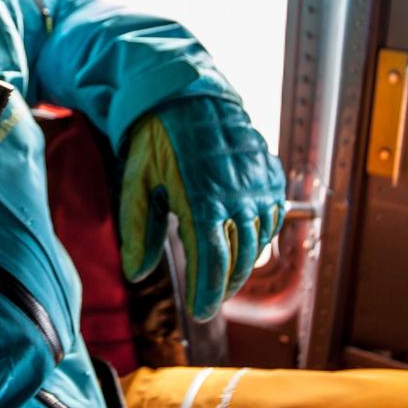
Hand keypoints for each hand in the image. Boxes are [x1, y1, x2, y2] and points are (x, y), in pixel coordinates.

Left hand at [118, 96, 284, 321]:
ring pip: (258, 242)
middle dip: (224, 286)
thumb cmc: (157, 140)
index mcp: (204, 202)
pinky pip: (272, 217)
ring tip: (224, 276)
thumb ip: (137, 232)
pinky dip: (259, 236)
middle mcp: (238, 197)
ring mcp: (259, 185)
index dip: (207, 294)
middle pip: (239, 260)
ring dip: (242, 265)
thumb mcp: (138, 184)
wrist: (188, 95)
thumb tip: (136, 273)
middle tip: (209, 300)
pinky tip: (243, 242)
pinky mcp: (269, 175)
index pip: (212, 265)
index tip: (200, 312)